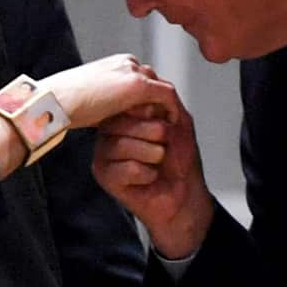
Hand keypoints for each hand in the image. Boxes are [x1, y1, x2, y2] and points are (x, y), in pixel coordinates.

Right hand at [39, 55, 180, 129]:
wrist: (57, 100)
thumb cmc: (65, 102)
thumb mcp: (92, 98)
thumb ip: (108, 100)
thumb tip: (112, 113)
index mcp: (116, 63)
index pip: (144, 77)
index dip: (151, 98)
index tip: (154, 116)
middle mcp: (127, 62)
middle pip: (156, 79)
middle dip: (162, 100)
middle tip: (167, 121)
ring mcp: (133, 72)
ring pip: (163, 86)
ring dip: (168, 105)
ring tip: (170, 124)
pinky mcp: (138, 85)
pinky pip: (167, 95)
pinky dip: (172, 109)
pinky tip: (172, 124)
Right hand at [93, 75, 213, 258]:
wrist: (183, 195)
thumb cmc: (179, 159)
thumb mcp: (179, 122)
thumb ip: (165, 101)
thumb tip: (144, 92)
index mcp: (124, 115)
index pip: (129, 102)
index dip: (152, 114)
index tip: (165, 127)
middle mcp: (108, 131)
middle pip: (126, 122)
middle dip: (155, 136)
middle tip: (163, 149)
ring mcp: (103, 152)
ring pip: (126, 145)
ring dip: (154, 156)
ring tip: (157, 163)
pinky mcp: (104, 174)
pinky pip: (128, 168)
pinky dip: (148, 174)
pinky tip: (149, 178)